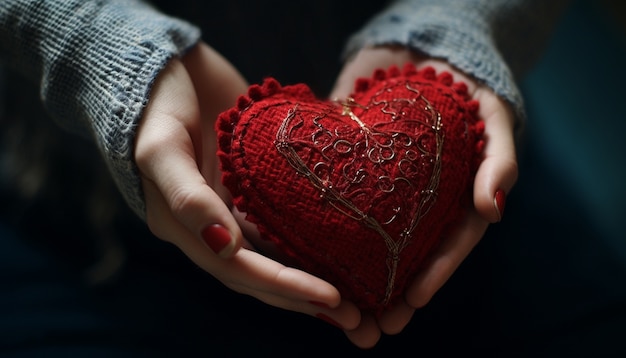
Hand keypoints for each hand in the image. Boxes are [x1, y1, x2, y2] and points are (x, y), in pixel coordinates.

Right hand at [134, 43, 359, 328]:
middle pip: (265, 273)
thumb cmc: (153, 106)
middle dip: (308, 297)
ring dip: (316, 273)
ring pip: (279, 251)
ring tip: (362, 293)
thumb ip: (187, 197)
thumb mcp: (160, 148)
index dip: (285, 288)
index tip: (333, 300)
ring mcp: (235, 204)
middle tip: (359, 317)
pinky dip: (312, 235)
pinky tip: (344, 243)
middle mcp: (213, 225)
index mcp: (186, 228)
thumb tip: (226, 246)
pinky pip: (286, 216)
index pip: (241, 270)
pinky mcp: (254, 182)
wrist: (164, 64)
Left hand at [330, 46, 518, 347]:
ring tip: (338, 308)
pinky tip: (300, 248)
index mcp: (450, 197)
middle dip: (390, 290)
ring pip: (367, 235)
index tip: (412, 302)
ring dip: (354, 272)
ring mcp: (379, 185)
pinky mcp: (346, 165)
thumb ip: (500, 160)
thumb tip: (495, 209)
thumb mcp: (494, 116)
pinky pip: (333, 198)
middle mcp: (414, 199)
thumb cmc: (465, 83)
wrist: (419, 46)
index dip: (432, 273)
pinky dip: (319, 225)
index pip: (445, 243)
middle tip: (374, 327)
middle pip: (405, 251)